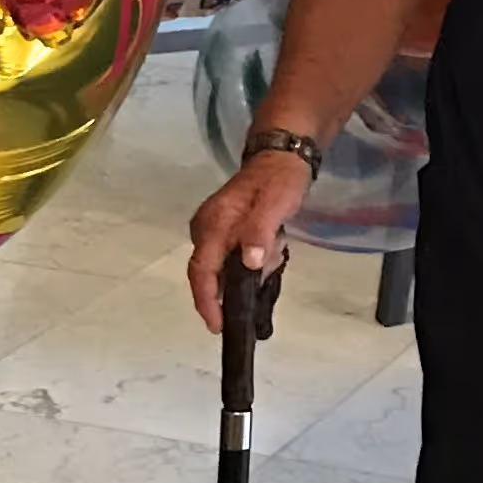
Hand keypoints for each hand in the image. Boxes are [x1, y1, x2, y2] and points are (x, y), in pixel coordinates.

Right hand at [187, 151, 308, 329]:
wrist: (280, 157)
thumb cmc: (278, 181)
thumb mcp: (275, 204)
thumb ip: (260, 232)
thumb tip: (249, 263)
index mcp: (214, 223)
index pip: (202, 270)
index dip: (207, 301)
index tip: (218, 325)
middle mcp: (205, 228)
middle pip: (207, 274)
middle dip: (231, 290)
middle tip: (261, 285)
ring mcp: (212, 230)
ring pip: (221, 268)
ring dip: (246, 273)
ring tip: (274, 251)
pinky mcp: (222, 232)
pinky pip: (228, 258)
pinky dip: (247, 265)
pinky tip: (270, 251)